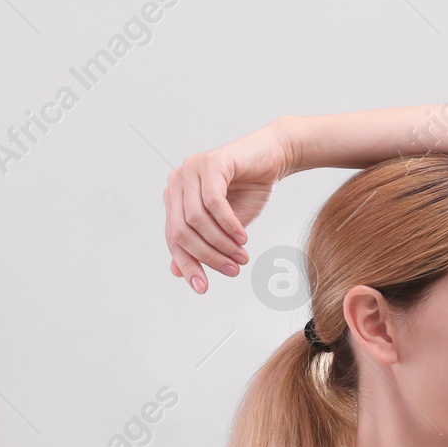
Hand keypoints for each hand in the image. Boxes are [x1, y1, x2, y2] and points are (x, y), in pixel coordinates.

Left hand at [163, 120, 295, 293]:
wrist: (274, 158)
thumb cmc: (249, 190)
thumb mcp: (224, 226)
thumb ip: (203, 244)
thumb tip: (177, 272)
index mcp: (176, 198)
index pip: (173, 238)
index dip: (187, 265)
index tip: (203, 288)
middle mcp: (177, 182)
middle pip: (181, 231)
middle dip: (207, 256)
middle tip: (232, 270)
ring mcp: (191, 169)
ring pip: (196, 220)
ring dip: (220, 243)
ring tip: (241, 255)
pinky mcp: (211, 162)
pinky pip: (213, 202)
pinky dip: (228, 224)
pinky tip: (242, 237)